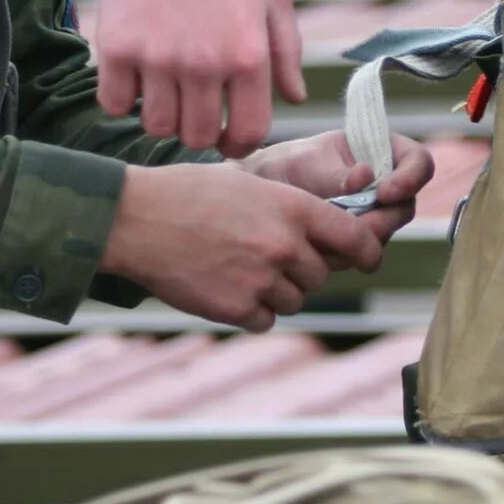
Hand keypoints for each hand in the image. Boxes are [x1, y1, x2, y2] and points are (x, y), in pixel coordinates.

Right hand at [95, 0, 303, 157]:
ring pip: (155, 126)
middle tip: (195, 106)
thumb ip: (287, 52)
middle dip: (199, 129)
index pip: (247, 133)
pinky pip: (114, 103)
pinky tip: (135, 76)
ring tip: (166, 88)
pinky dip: (123, 98)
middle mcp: (203, 64)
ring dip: (162, 114)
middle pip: (196, 137)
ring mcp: (157, 57)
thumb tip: (295, 98)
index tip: (229, 137)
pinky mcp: (117, 47)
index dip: (239, 144)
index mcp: (248, 55)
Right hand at [100, 162, 379, 330]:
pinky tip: (225, 287)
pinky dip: (252, 311)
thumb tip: (322, 234)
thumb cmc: (187, 193)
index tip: (368, 260)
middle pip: (320, 275)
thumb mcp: (248, 183)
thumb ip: (289, 210)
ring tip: (238, 268)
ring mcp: (261, 280)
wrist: (136, 219)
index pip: (356, 239)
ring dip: (276, 292)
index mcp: (293, 208)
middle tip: (267, 257)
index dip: (367, 253)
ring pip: (294, 300)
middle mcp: (284, 245)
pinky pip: (265, 320)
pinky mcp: (237, 309)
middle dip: (301, 270)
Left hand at [241, 130, 437, 250]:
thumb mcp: (310, 162)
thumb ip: (339, 173)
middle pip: (405, 207)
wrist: (263, 195)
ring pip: (384, 235)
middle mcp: (385, 186)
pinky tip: (317, 245)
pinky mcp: (358, 242)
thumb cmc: (289, 165)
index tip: (384, 191)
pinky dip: (343, 253)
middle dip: (381, 220)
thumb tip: (366, 176)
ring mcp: (374, 216)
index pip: (419, 162)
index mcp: (383, 151)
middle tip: (355, 225)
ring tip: (324, 232)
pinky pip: (362, 254)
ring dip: (359, 239)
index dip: (411, 178)